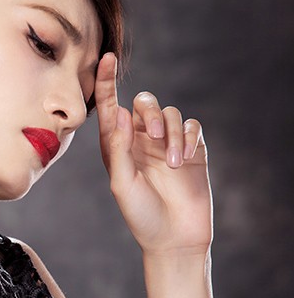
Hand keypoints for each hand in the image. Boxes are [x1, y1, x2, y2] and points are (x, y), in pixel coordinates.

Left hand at [94, 52, 212, 256]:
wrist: (174, 239)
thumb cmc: (142, 216)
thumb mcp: (122, 184)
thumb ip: (118, 148)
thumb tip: (118, 112)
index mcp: (118, 147)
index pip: (111, 107)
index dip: (106, 82)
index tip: (106, 58)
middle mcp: (141, 141)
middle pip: (145, 103)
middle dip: (151, 113)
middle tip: (155, 136)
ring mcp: (167, 144)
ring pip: (171, 113)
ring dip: (172, 133)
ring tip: (172, 163)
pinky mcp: (192, 149)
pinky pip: (192, 125)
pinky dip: (188, 137)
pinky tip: (185, 158)